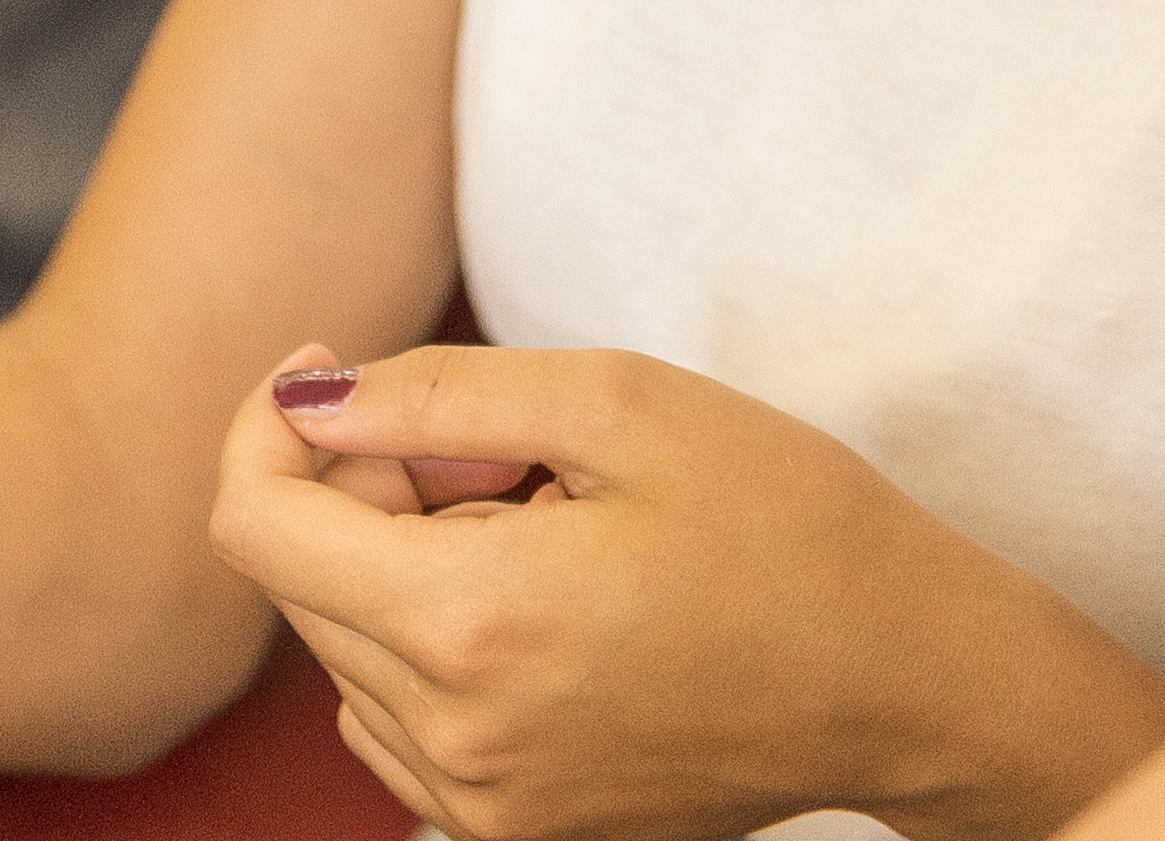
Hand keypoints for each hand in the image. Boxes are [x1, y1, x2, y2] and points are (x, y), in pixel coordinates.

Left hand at [210, 345, 1164, 840]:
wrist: (911, 682)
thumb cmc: (787, 524)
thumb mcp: (619, 404)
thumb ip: (434, 394)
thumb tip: (302, 396)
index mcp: (467, 624)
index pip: (253, 520)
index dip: (271, 422)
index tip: (338, 370)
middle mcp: (451, 739)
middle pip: (299, 582)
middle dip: (363, 487)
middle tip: (500, 448)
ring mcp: (481, 805)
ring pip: (347, 649)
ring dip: (404, 567)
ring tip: (546, 530)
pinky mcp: (516, 832)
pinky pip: (402, 720)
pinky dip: (436, 642)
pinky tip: (550, 603)